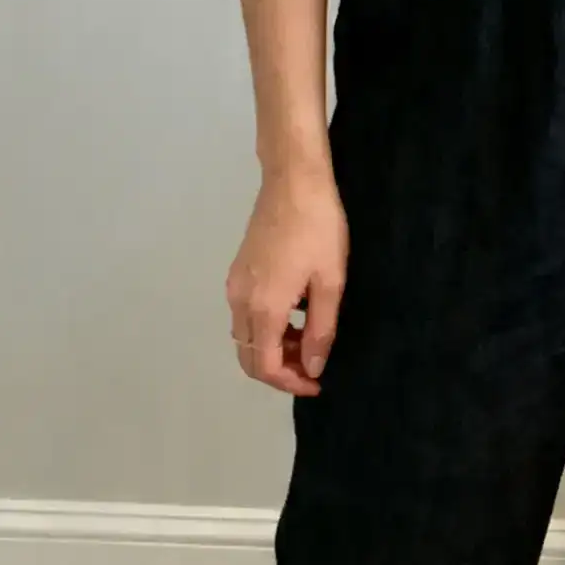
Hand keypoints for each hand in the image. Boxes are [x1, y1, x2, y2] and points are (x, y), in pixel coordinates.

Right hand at [227, 163, 348, 396]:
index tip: (317, 382)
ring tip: (310, 339)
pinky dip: (266, 329)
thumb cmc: (319, 229)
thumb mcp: (330, 283)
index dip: (291, 383)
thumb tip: (313, 368)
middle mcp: (240, 301)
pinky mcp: (237, 273)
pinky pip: (245, 317)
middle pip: (249, 357)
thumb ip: (321, 331)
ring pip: (245, 338)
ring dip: (274, 349)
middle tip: (313, 365)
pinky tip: (295, 315)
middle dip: (280, 370)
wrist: (294, 181)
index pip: (266, 366)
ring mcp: (234, 286)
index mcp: (264, 308)